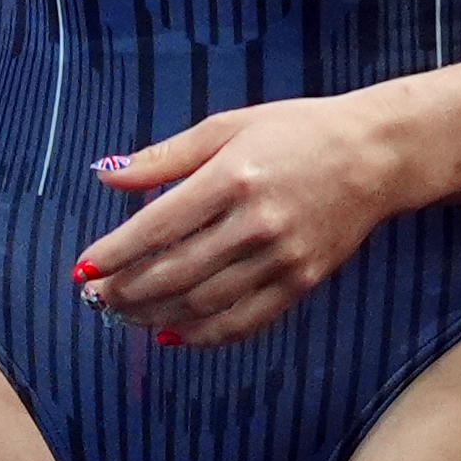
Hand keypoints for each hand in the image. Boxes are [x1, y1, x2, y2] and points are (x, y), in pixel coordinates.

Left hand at [72, 90, 420, 345]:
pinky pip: (244, 321)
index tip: (83, 270)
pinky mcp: (303, 280)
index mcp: (233, 177)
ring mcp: (282, 256)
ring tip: (124, 315)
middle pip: (173, 272)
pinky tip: (173, 334)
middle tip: (95, 297)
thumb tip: (105, 175)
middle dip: (124, 291)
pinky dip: (203, 335)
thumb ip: (165, 157)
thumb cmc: (298, 131)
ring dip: (154, 315)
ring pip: (203, 302)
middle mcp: (256, 221)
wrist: (377, 154)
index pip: (156, 228)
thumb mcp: (228, 126)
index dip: (113, 255)